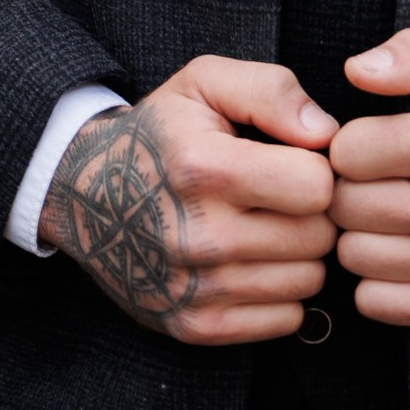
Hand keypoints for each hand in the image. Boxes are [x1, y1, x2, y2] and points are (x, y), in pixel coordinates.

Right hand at [40, 58, 336, 345]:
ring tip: (265, 226)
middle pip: (318, 237)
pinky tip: (252, 262)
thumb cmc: (162, 133)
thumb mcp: (206, 82)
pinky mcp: (194, 326)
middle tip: (282, 196)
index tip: (294, 161)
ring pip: (309, 280)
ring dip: (299, 253)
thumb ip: (272, 91)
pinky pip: (287, 319)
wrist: (84, 195)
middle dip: (312, 212)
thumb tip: (325, 135)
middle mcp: (197, 236)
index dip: (317, 167)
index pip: (317, 186)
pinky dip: (281, 291)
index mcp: (204, 169)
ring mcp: (194, 289)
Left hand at [329, 29, 409, 328]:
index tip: (379, 146)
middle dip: (355, 189)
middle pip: (344, 206)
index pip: (346, 152)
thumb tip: (356, 69)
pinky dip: (379, 281)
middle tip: (384, 183)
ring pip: (353, 255)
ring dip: (364, 236)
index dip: (356, 145)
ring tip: (394, 218)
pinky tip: (405, 256)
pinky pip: (374, 302)